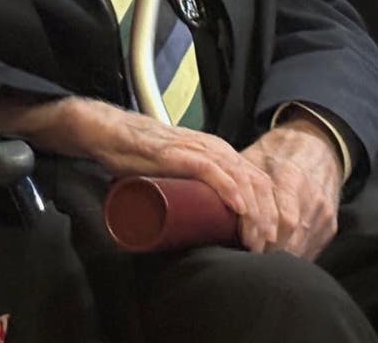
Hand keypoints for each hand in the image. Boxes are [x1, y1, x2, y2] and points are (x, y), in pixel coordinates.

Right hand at [0, 96, 274, 243]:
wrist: (109, 131)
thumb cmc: (141, 154)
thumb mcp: (176, 172)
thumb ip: (191, 187)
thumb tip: (204, 224)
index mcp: (218, 153)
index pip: (256, 181)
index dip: (268, 210)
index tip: (268, 240)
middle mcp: (214, 148)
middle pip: (255, 181)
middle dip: (267, 216)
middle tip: (267, 246)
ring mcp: (196, 148)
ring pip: (239, 177)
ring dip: (254, 210)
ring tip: (257, 237)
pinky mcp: (177, 152)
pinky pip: (211, 169)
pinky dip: (229, 187)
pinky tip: (240, 205)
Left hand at [239, 116, 342, 258]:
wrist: (317, 147)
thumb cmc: (276, 154)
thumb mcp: (256, 159)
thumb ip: (238, 180)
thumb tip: (207, 197)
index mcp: (293, 179)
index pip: (284, 218)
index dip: (265, 237)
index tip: (246, 247)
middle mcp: (314, 198)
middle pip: (293, 237)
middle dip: (269, 252)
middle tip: (246, 261)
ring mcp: (325, 213)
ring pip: (303, 248)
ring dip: (280, 260)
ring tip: (257, 265)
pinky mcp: (330, 225)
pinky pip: (312, 251)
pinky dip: (293, 258)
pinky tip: (275, 261)